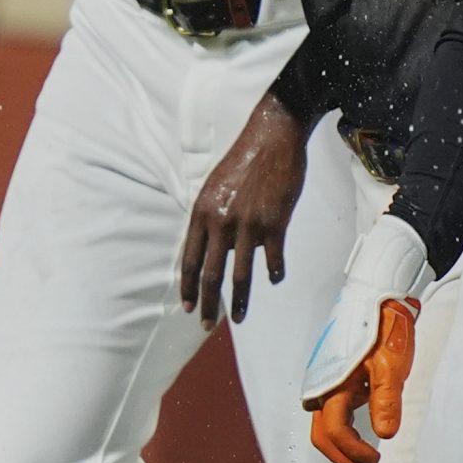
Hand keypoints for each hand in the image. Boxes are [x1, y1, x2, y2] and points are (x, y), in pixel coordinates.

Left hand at [178, 93, 304, 325]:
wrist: (273, 136)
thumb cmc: (243, 159)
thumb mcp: (213, 186)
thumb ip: (210, 217)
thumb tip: (213, 248)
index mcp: (201, 212)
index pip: (188, 260)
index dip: (187, 287)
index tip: (188, 307)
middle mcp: (221, 222)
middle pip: (210, 274)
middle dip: (207, 304)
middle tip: (206, 325)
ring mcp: (248, 224)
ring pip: (240, 274)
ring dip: (238, 300)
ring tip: (238, 318)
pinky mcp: (275, 222)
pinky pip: (272, 258)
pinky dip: (273, 272)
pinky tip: (274, 279)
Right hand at [302, 212, 435, 462]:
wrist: (379, 293)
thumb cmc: (385, 326)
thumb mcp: (391, 364)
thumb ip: (387, 400)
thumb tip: (384, 434)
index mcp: (332, 384)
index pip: (334, 432)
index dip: (353, 453)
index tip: (375, 461)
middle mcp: (321, 384)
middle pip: (322, 435)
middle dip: (343, 457)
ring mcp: (324, 378)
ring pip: (324, 423)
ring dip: (342, 444)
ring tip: (367, 454)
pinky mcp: (331, 373)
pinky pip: (329, 408)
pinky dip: (342, 426)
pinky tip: (363, 425)